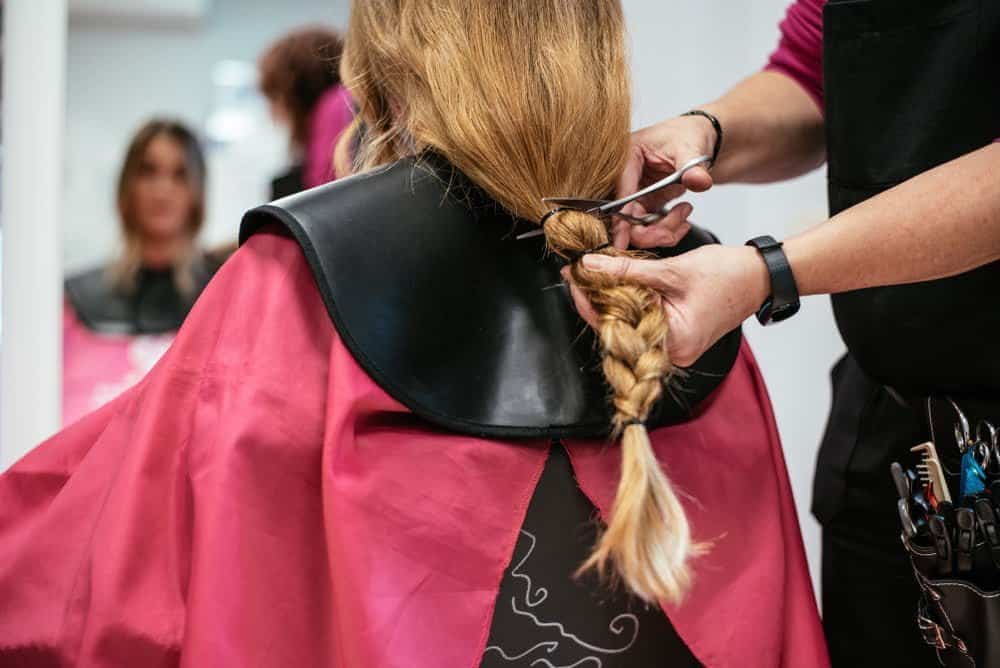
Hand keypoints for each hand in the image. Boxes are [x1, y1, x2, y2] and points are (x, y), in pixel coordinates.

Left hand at [562, 245, 769, 366]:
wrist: (760, 276)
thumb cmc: (727, 275)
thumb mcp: (671, 270)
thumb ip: (627, 270)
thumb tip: (590, 265)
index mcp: (673, 343)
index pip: (616, 326)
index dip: (590, 301)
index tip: (572, 277)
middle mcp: (672, 353)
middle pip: (620, 328)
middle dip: (597, 298)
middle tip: (576, 271)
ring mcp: (675, 347)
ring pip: (630, 324)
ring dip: (612, 298)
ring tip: (591, 273)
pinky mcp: (676, 336)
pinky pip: (644, 321)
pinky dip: (631, 302)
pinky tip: (616, 282)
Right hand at [610, 114, 718, 249]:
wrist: (700, 139)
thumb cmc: (688, 135)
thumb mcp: (691, 148)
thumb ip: (693, 167)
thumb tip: (699, 181)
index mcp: (626, 157)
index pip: (620, 193)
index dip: (620, 219)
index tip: (621, 242)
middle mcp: (624, 177)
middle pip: (624, 217)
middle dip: (650, 231)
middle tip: (673, 231)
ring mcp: (634, 193)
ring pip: (636, 227)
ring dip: (663, 230)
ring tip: (684, 213)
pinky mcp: (644, 204)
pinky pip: (649, 227)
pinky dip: (667, 229)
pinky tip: (682, 219)